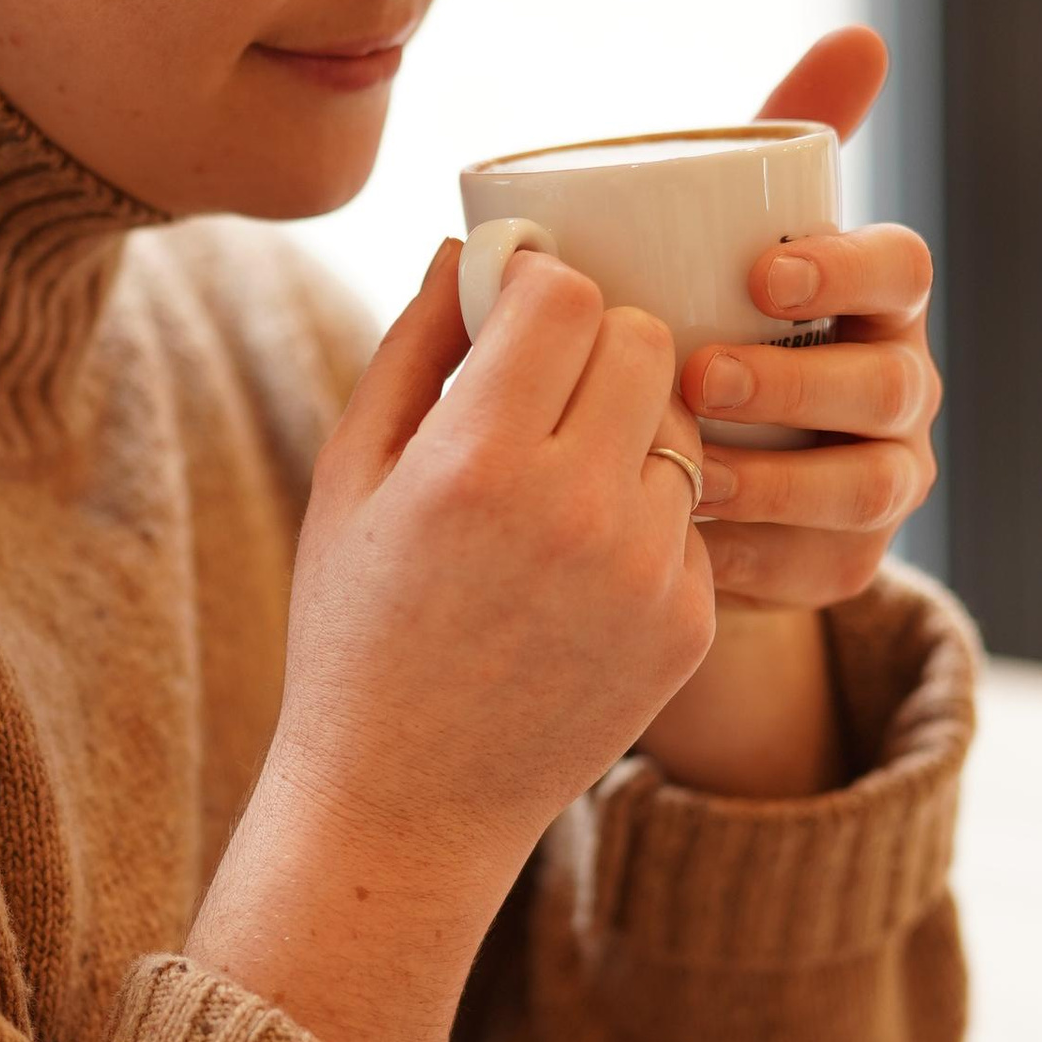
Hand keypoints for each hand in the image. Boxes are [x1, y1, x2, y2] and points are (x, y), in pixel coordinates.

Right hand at [190, 242, 712, 1041]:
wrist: (407, 802)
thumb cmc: (357, 626)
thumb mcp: (350, 478)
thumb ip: (414, 345)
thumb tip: (468, 239)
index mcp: (478, 462)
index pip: (566, 295)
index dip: (540, 285)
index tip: (514, 306)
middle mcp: (577, 511)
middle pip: (645, 340)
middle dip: (599, 340)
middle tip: (547, 380)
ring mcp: (647, 573)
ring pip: (682, 424)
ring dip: (632, 425)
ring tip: (561, 478)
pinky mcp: (691, 625)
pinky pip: (691, 514)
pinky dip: (646, 514)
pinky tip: (580, 563)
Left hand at [636, 25, 938, 799]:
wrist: (683, 458)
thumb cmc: (707, 315)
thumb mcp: (723, 230)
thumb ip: (774, 138)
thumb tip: (863, 36)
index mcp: (874, 299)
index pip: (901, 268)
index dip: (847, 267)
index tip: (763, 269)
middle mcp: (898, 387)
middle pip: (890, 385)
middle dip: (801, 382)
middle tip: (701, 377)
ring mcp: (884, 480)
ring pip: (870, 485)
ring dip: (780, 479)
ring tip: (689, 471)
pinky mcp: (847, 561)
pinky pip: (825, 567)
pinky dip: (758, 556)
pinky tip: (691, 541)